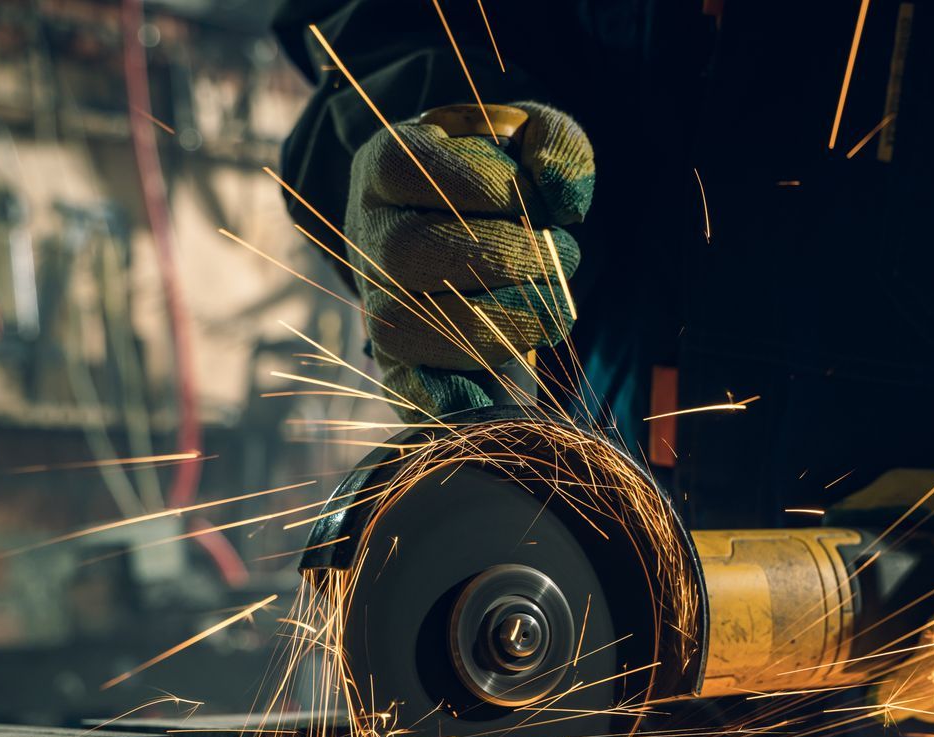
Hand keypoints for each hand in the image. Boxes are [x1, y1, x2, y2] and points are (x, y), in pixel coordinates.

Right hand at [345, 101, 593, 415]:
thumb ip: (556, 143)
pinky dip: (442, 398)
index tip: (542, 200)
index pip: (411, 168)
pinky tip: (489, 401)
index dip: (486, 184)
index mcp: (387, 166)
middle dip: (504, 259)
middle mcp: (369, 233)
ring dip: (497, 325)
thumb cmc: (498, 174)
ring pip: (407, 325)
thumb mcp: (527, 138)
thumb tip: (565, 199)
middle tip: (563, 257)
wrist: (467, 226)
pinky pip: (403, 386)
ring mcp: (377, 298)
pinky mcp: (399, 357)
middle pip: (408, 252)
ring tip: (553, 310)